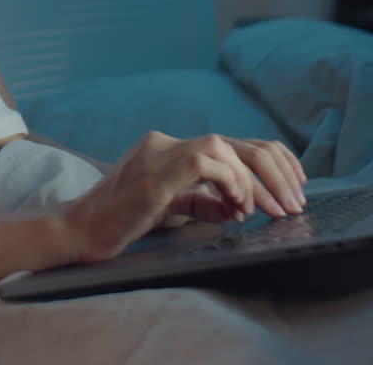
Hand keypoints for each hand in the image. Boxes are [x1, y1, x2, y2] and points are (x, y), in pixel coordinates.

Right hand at [54, 132, 306, 262]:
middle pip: (237, 143)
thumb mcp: (170, 209)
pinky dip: (229, 184)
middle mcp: (165, 142)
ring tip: (262, 210)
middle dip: (275, 173)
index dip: (272, 163)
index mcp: (169, 148)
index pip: (233, 144)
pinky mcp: (155, 171)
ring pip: (224, 147)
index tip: (293, 188)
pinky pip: (206, 163)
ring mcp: (158, 152)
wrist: (79, 230)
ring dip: (254, 180)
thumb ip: (202, 202)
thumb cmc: (119, 222)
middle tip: (292, 205)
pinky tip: (236, 207)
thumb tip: (238, 207)